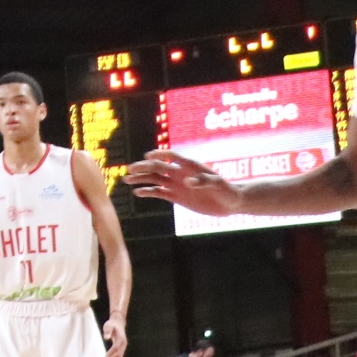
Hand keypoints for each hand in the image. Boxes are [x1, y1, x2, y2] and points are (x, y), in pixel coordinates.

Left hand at [101, 317, 128, 356]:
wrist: (119, 323)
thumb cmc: (112, 324)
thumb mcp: (108, 325)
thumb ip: (107, 331)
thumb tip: (106, 337)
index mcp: (121, 339)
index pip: (116, 348)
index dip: (111, 354)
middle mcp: (123, 344)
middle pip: (118, 356)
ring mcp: (123, 347)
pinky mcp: (121, 349)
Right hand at [124, 150, 243, 217]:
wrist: (230, 203)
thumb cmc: (227, 191)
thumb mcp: (218, 185)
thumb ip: (204, 182)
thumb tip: (188, 181)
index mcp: (190, 166)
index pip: (172, 156)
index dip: (161, 154)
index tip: (148, 156)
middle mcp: (180, 173)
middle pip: (158, 167)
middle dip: (144, 167)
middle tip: (130, 169)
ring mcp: (177, 184)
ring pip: (155, 179)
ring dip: (141, 178)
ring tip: (127, 179)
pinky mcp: (176, 196)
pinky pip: (159, 193)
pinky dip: (148, 192)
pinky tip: (137, 192)